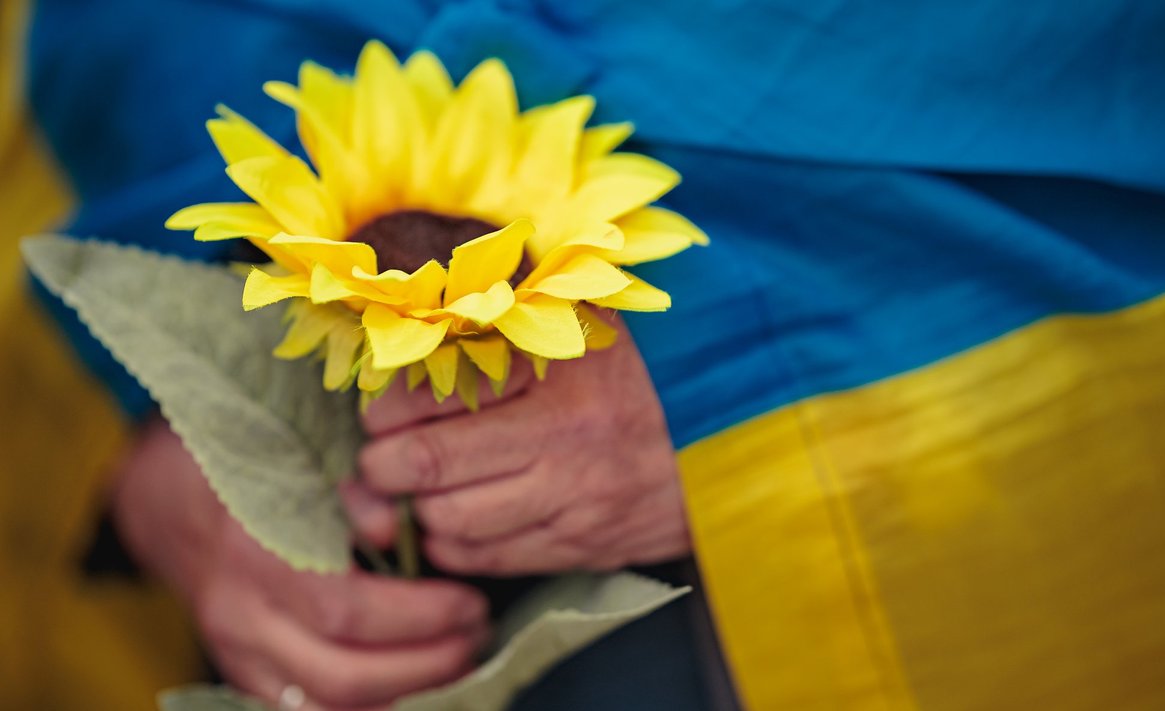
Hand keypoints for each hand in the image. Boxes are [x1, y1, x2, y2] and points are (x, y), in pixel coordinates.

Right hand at [112, 418, 489, 710]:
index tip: (470, 601)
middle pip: (342, 675)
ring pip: (327, 707)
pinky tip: (411, 679)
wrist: (177, 505)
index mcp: (257, 551)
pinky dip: (368, 704)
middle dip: (426, 665)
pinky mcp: (242, 676)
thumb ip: (355, 492)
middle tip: (475, 635)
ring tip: (457, 658)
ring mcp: (237, 653)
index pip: (345, 610)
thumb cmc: (260, 472)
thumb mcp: (305, 460)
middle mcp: (240, 613)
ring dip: (405, 691)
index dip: (419, 616)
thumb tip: (395, 527)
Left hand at [353, 314, 690, 575]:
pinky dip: (455, 544)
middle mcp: (564, 440)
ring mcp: (573, 502)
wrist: (727, 440)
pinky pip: (487, 559)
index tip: (383, 413)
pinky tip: (460, 517)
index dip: (387, 411)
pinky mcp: (580, 547)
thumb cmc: (639, 372)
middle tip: (383, 456)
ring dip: (420, 509)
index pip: (433, 396)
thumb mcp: (583, 321)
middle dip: (384, 467)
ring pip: (450, 522)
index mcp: (559, 369)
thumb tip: (421, 317)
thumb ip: (509, 313)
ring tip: (423, 488)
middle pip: (427, 468)